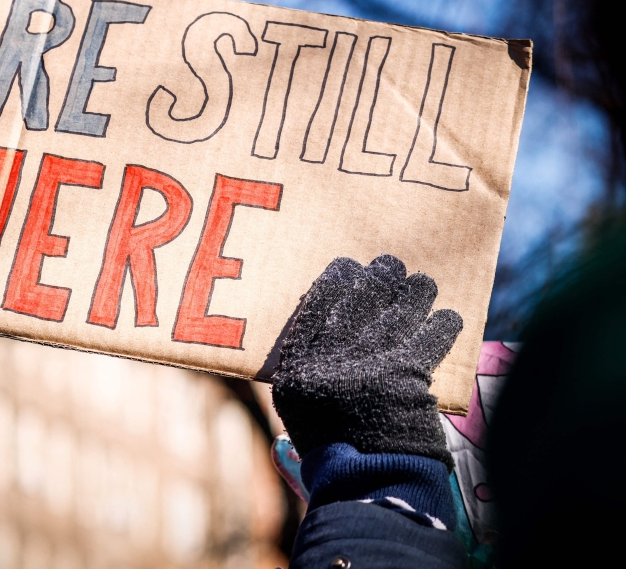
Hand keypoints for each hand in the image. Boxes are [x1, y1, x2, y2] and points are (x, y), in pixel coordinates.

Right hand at [271, 255, 461, 465]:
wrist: (366, 482)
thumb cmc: (333, 448)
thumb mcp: (299, 411)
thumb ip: (306, 374)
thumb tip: (324, 333)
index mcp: (298, 365)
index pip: (317, 304)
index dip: (337, 279)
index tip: (350, 266)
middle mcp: (329, 356)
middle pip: (359, 297)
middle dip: (380, 276)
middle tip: (392, 265)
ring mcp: (368, 361)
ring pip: (398, 308)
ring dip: (416, 292)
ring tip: (423, 285)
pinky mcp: (406, 374)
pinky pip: (431, 336)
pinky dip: (443, 325)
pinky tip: (448, 318)